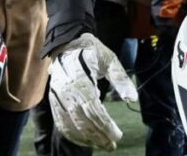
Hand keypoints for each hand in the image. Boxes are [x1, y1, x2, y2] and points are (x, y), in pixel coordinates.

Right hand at [49, 33, 137, 149]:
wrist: (67, 42)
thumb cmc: (91, 50)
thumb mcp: (109, 59)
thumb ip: (121, 78)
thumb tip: (133, 98)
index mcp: (80, 77)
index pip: (93, 108)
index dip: (105, 124)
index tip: (117, 135)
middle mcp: (66, 89)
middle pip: (82, 118)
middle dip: (98, 134)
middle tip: (112, 144)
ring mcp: (57, 95)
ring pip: (70, 122)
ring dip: (85, 137)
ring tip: (102, 144)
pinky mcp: (54, 99)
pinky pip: (60, 120)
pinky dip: (71, 133)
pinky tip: (83, 140)